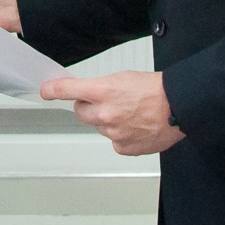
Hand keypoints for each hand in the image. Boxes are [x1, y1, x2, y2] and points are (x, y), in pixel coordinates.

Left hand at [42, 71, 185, 155]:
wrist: (179, 106)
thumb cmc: (155, 89)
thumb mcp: (122, 78)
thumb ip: (101, 88)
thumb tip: (88, 95)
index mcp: (103, 91)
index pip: (68, 90)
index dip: (53, 90)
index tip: (45, 91)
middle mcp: (105, 113)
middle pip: (80, 112)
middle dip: (88, 107)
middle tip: (106, 101)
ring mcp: (113, 133)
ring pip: (98, 127)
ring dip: (107, 121)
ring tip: (129, 113)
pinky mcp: (123, 147)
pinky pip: (113, 141)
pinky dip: (121, 135)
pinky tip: (135, 126)